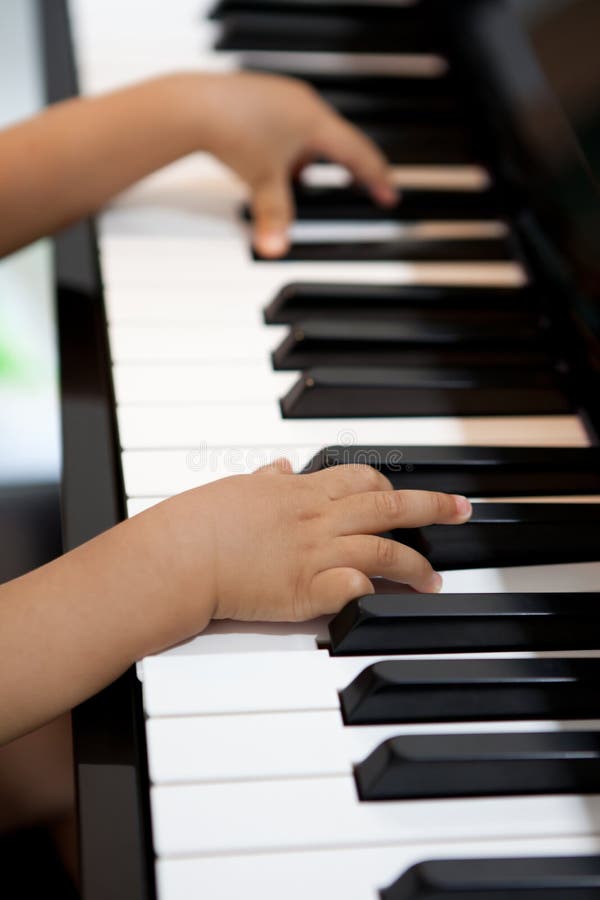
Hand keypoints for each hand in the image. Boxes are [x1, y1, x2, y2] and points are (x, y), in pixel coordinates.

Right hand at [151, 461, 471, 626]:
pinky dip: (377, 590)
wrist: (181, 554)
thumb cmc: (202, 521)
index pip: (361, 479)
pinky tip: (391, 598)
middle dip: (432, 506)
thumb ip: (266, 479)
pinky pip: (356, 586)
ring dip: (416, 565)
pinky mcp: (307, 590)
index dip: (392, 484)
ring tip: (434, 580)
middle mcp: (316, 518)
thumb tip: (280, 467)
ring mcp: (315, 554)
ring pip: (384, 550)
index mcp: (301, 492)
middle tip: (462, 510)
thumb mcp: (237, 488)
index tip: (410, 492)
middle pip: (388, 506)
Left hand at [194, 72, 396, 256]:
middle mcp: (304, 104)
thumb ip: (276, 220)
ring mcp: (284, 97)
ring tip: (303, 181)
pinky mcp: (263, 96)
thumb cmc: (231, 135)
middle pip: (340, 141)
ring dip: (315, 159)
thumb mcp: (262, 185)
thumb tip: (276, 252)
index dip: (376, 178)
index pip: (358, 154)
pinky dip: (291, 148)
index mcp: (316, 123)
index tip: (389, 194)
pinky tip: (273, 162)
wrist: (193, 105)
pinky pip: (289, 126)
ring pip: (312, 134)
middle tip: (363, 186)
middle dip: (350, 168)